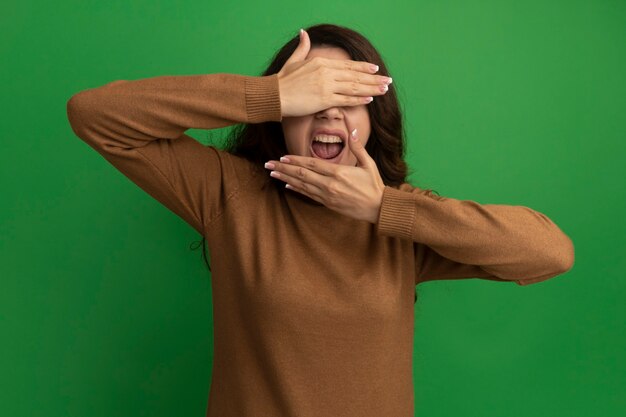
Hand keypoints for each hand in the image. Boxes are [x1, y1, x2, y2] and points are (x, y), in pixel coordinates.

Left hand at [264, 128, 384, 222]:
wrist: (377, 208)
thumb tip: (353, 131)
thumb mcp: (368, 163)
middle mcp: (329, 185)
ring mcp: (327, 195)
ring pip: (301, 185)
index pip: (311, 164)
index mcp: (338, 173)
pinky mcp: (328, 203)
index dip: (295, 160)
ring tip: (272, 173)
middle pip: (301, 175)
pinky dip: (296, 189)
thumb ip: (357, 147)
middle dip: (284, 168)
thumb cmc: (373, 185)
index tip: (282, 156)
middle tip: (268, 164)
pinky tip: (287, 185)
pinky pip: (308, 195)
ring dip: (285, 178)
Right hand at [277, 29, 391, 116]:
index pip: (348, 65)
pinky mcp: (324, 100)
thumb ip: (302, 47)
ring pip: (354, 87)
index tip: (376, 69)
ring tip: (384, 90)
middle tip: (388, 81)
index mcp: (321, 62)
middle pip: (355, 76)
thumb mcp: (293, 61)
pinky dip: (359, 99)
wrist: (274, 95)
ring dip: (371, 89)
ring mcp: (326, 86)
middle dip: (373, 79)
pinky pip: (346, 99)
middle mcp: (326, 73)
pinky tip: (370, 99)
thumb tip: (304, 33)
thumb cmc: (282, 81)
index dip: (363, 67)